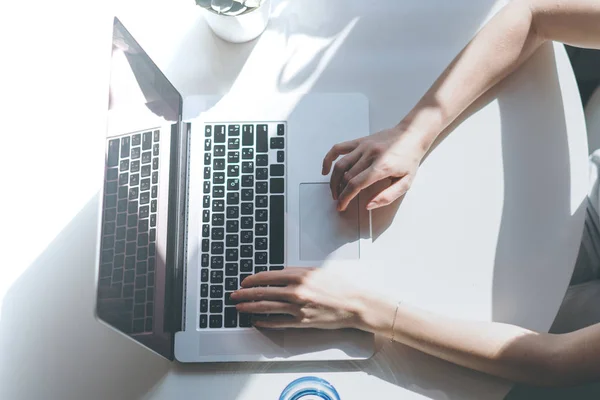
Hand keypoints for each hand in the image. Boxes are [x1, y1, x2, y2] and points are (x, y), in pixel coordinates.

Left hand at [230, 268, 363, 329]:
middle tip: (234, 296)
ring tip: (240, 308)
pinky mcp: (301, 321)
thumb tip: (276, 274)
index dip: (252, 280)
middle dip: (245, 294)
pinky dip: (265, 322)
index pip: (267, 276)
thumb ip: (295, 272)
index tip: (244, 282)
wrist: (353, 304)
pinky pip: (277, 322)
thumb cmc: (338, 286)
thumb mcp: (316, 271)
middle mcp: (296, 291)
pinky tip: (257, 320)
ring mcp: (298, 308)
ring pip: (266, 307)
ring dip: (250, 307)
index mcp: (299, 275)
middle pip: (263, 292)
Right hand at [322, 126, 426, 210]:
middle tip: (340, 201)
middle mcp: (370, 155)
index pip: (356, 184)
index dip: (345, 198)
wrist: (412, 135)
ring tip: (334, 190)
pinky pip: (338, 148)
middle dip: (340, 192)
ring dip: (334, 180)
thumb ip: (387, 196)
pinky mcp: (360, 141)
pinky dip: (328, 159)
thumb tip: (369, 205)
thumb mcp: (406, 182)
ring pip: (340, 165)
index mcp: (382, 166)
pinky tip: (326, 170)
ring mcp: (363, 146)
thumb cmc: (409, 159)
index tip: (341, 206)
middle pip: (346, 176)